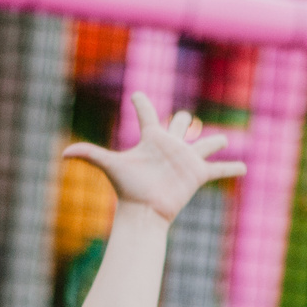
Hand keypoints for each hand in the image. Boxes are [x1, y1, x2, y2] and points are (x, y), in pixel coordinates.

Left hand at [62, 94, 244, 223]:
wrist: (144, 212)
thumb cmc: (128, 188)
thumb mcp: (110, 165)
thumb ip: (89, 154)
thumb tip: (62, 153)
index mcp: (151, 139)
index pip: (146, 113)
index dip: (141, 102)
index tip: (136, 95)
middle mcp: (170, 146)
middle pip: (180, 125)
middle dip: (182, 120)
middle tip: (183, 118)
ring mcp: (186, 160)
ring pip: (204, 144)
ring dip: (214, 142)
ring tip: (223, 140)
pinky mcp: (197, 174)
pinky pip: (218, 170)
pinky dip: (231, 169)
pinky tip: (244, 169)